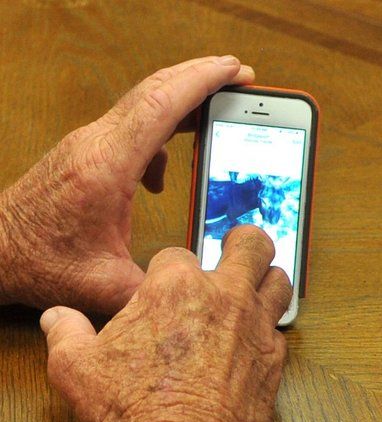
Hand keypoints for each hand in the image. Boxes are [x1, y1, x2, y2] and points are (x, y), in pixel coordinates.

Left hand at [0, 55, 253, 313]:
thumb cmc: (41, 262)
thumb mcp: (104, 286)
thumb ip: (154, 288)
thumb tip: (198, 289)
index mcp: (106, 167)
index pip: (162, 105)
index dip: (203, 83)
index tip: (236, 73)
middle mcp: (97, 144)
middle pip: (156, 89)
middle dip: (203, 76)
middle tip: (240, 77)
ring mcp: (90, 143)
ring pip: (145, 102)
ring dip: (182, 99)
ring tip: (214, 111)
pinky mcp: (88, 151)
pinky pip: (133, 125)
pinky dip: (160, 131)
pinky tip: (162, 170)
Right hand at [40, 225, 291, 421]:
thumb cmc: (133, 411)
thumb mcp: (79, 369)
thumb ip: (67, 333)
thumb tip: (57, 317)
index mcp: (175, 286)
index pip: (178, 253)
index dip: (169, 267)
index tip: (165, 285)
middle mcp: (222, 295)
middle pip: (250, 244)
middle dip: (242, 243)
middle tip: (236, 249)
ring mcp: (253, 323)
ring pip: (278, 279)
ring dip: (265, 280)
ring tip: (252, 288)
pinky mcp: (272, 355)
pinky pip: (279, 327)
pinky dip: (268, 328)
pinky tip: (253, 338)